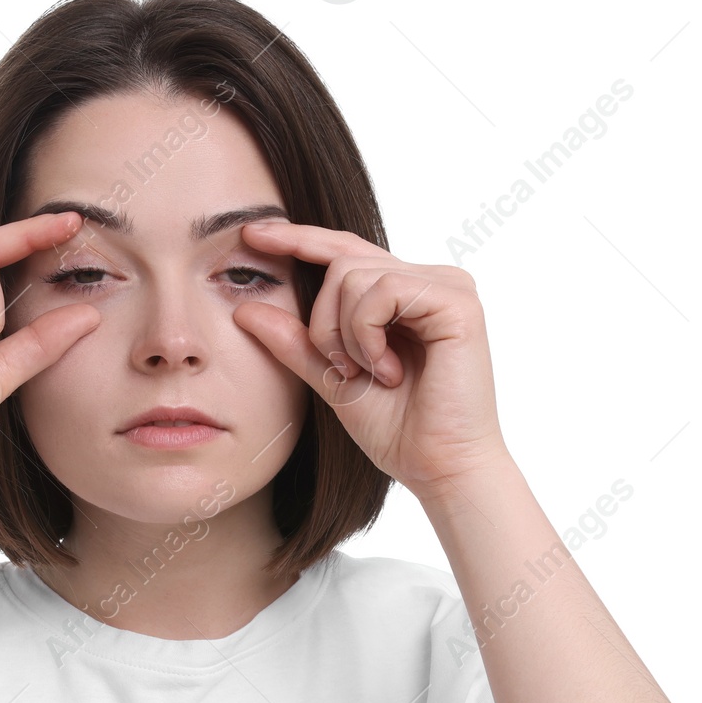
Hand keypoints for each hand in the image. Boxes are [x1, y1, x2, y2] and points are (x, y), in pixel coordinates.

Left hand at [231, 220, 509, 502]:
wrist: (438, 468)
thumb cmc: (397, 430)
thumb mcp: (332, 379)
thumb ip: (296, 343)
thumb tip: (244, 309)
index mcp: (405, 292)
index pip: (344, 250)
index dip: (298, 239)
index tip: (251, 233)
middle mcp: (429, 279)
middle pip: (340, 263)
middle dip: (322, 322)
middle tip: (343, 369)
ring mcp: (447, 286)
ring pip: (353, 275)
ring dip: (344, 334)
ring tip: (372, 374)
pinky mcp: (457, 301)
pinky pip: (383, 289)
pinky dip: (367, 334)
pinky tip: (388, 370)